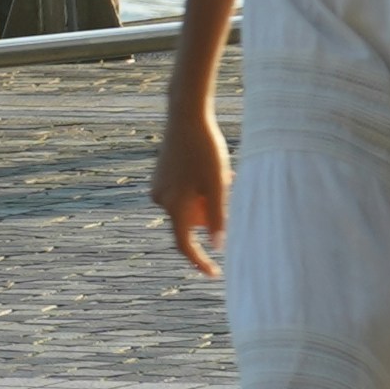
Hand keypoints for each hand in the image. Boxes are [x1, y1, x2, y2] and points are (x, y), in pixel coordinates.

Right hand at [151, 92, 228, 274]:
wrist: (186, 115)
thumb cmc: (205, 150)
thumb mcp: (217, 186)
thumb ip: (217, 218)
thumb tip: (218, 246)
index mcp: (174, 206)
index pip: (185, 244)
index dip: (199, 260)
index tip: (214, 273)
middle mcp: (161, 199)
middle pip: (190, 222)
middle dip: (210, 215)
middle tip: (230, 192)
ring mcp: (159, 186)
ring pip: (188, 205)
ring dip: (207, 199)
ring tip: (224, 175)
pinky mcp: (161, 175)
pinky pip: (182, 192)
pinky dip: (198, 189)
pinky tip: (212, 169)